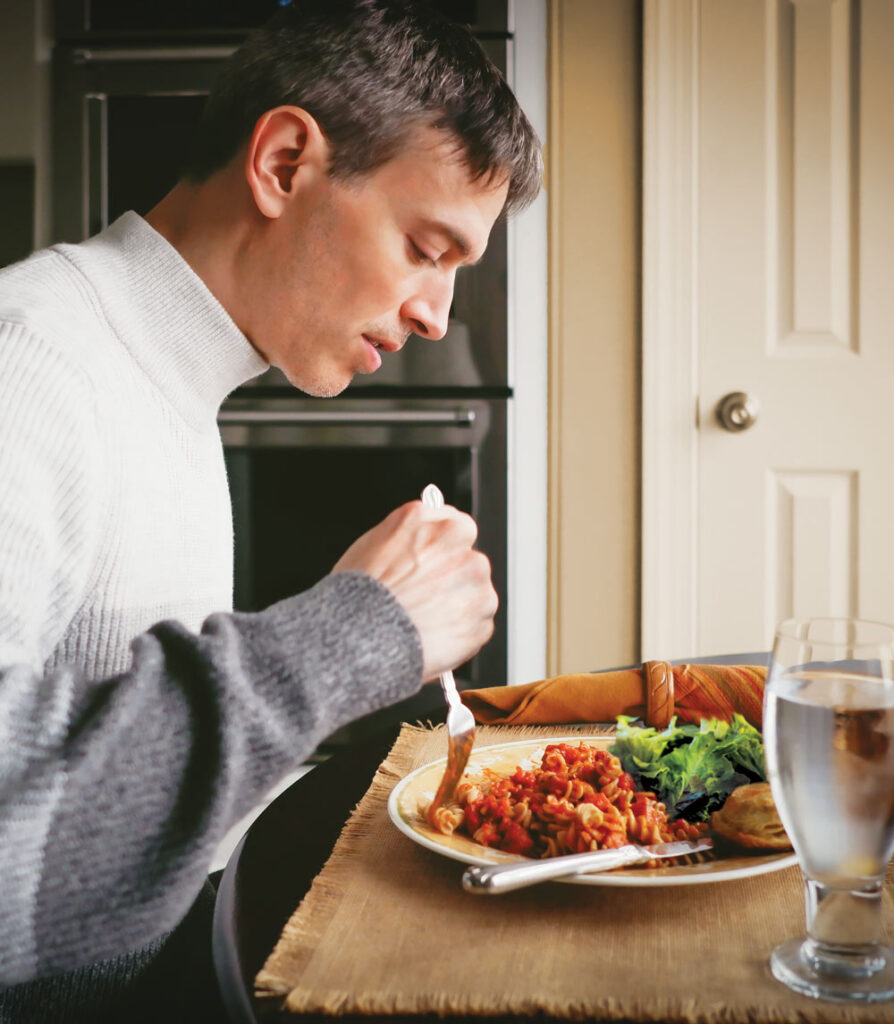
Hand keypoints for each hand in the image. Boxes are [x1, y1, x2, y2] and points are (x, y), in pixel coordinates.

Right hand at [331, 501, 497, 680]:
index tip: (429, 563)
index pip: (458, 528)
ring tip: (420, 618)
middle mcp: (468, 555)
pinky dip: (458, 632)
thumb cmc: (359, 591)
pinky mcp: (481, 626)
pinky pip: (475, 626)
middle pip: (468, 563)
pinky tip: (430, 634)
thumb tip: (429, 524)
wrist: (359, 638)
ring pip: (474, 595)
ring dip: (456, 604)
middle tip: (419, 595)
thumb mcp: (379, 537)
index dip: (441, 549)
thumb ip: (415, 528)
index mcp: (447, 528)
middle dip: (450, 578)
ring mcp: (479, 592)